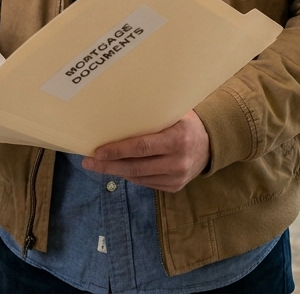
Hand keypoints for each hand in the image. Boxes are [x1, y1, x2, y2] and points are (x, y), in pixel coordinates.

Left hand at [81, 110, 209, 192]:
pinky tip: (118, 169)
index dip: (117, 151)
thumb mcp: (175, 114)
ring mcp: (177, 178)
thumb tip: (118, 113)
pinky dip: (130, 176)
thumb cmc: (187, 123)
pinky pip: (146, 183)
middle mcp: (178, 161)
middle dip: (109, 165)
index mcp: (177, 139)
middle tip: (88, 162)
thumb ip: (153, 117)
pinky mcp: (174, 187)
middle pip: (135, 166)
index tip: (97, 151)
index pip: (141, 147)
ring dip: (116, 171)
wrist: (211, 144)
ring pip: (138, 178)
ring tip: (98, 165)